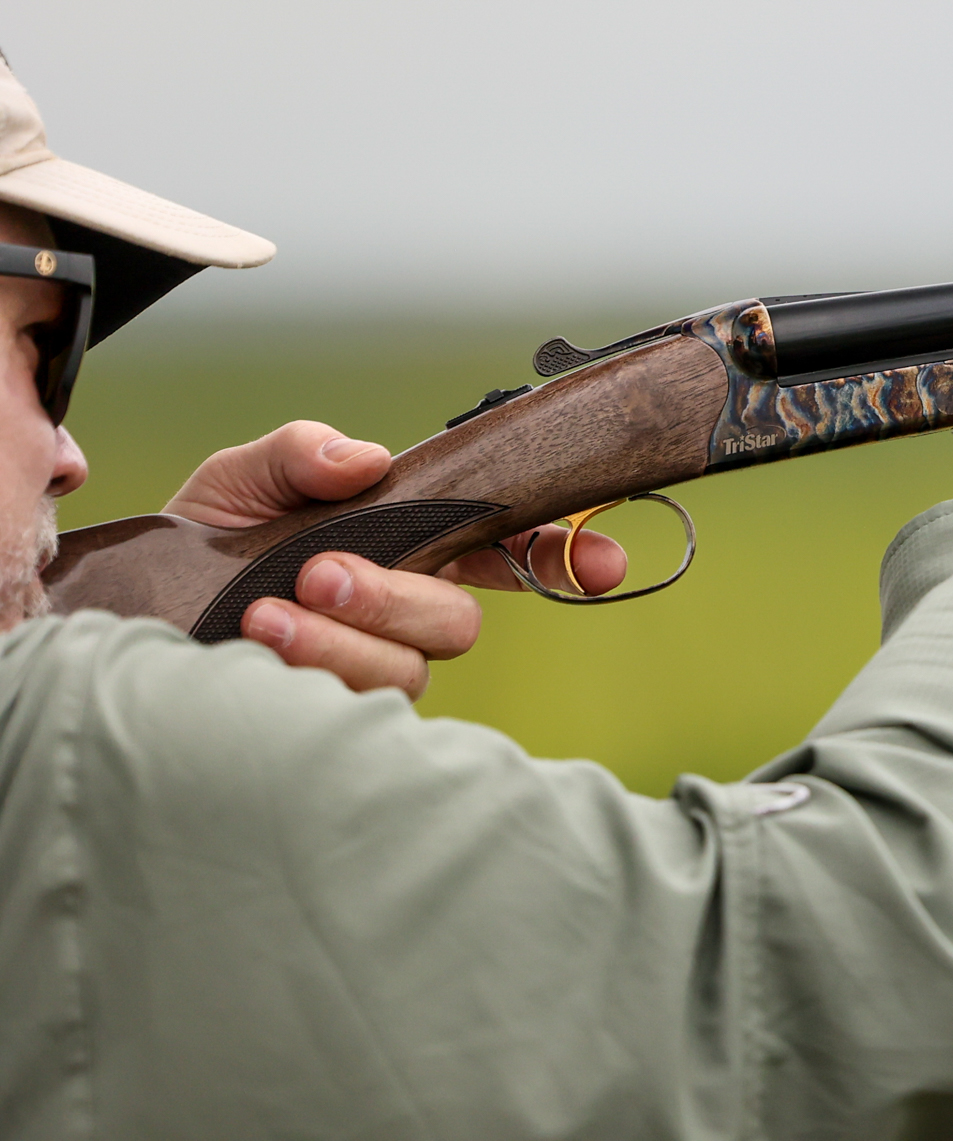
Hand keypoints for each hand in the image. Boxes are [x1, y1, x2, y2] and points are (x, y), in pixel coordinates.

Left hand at [165, 421, 627, 697]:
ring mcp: (370, 669)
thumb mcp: (245, 477)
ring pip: (407, 673)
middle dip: (398, 599)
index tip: (603, 564)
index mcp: (410, 544)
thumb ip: (301, 453)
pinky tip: (257, 645)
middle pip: (457, 621)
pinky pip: (353, 713)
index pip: (507, 550)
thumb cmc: (202, 541)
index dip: (563, 557)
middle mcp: (402, 613)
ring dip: (342, 639)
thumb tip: (362, 460)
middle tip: (323, 573)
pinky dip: (308, 672)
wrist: (127, 612)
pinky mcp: (332, 722)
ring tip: (267, 611)